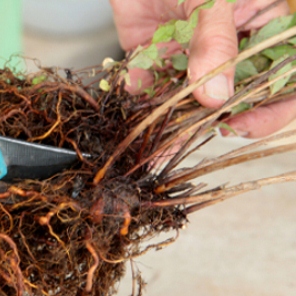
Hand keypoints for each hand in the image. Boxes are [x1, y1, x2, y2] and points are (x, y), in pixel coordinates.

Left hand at [110, 0, 290, 136]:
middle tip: (188, 140)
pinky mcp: (156, 57)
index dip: (271, 111)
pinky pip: (150, 85)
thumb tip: (217, 98)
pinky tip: (134, 89)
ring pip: (188, 102)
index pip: (283, 82)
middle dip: (210, 125)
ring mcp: (192, 56)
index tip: (242, 126)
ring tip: (154, 147)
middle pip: (232, 100)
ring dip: (170, 123)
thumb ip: (216, 43)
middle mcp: (229, 49)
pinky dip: (140, 93)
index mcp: (264, 28)